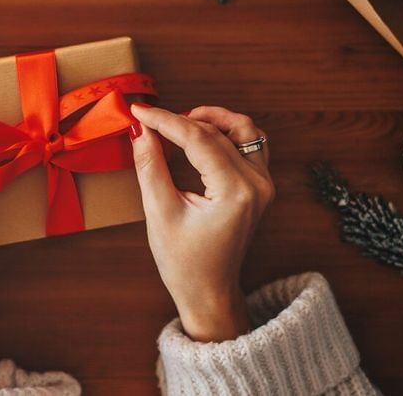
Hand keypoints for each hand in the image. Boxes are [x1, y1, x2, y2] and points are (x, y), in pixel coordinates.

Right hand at [130, 105, 273, 342]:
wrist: (209, 291)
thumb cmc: (184, 261)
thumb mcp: (160, 213)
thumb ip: (150, 166)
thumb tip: (141, 130)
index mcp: (235, 192)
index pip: (199, 139)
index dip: (165, 120)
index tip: (139, 110)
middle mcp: (257, 184)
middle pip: (217, 132)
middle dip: (180, 121)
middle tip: (148, 120)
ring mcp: (263, 183)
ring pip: (242, 129)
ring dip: (211, 120)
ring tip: (179, 123)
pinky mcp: (260, 185)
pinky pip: (250, 143)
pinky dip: (226, 132)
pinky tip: (201, 135)